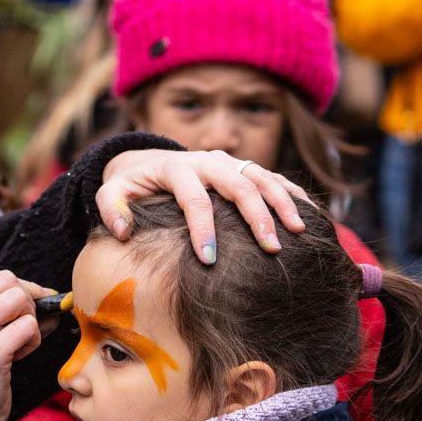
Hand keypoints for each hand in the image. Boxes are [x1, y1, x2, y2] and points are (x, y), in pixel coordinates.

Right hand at [0, 271, 54, 420]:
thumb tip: (47, 295)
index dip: (21, 290)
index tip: (29, 309)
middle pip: (9, 282)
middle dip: (27, 303)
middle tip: (23, 328)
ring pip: (19, 299)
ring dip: (30, 320)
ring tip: (19, 343)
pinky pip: (28, 328)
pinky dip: (33, 341)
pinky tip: (19, 356)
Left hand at [97, 150, 308, 262]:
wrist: (147, 160)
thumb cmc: (131, 185)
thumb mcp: (111, 192)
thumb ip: (110, 208)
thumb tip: (122, 230)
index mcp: (176, 168)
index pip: (194, 199)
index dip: (203, 229)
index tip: (209, 260)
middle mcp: (207, 160)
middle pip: (237, 185)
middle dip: (256, 217)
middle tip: (270, 249)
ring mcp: (228, 161)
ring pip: (262, 177)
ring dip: (282, 203)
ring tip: (298, 232)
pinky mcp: (242, 167)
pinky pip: (273, 177)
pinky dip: (292, 193)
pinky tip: (311, 215)